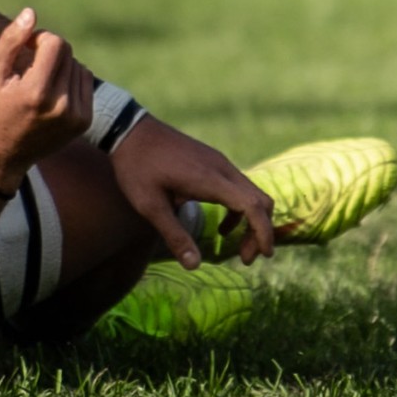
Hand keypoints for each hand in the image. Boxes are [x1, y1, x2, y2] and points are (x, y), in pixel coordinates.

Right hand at [0, 8, 93, 191]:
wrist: (2, 156)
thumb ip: (11, 43)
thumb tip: (31, 13)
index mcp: (36, 93)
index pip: (56, 44)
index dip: (40, 39)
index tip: (26, 48)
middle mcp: (60, 106)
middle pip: (68, 54)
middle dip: (49, 54)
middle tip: (29, 69)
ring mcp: (75, 116)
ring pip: (78, 66)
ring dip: (60, 67)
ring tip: (38, 84)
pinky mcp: (84, 121)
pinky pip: (85, 82)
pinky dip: (70, 81)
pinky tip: (51, 94)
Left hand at [108, 116, 276, 269]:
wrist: (132, 131)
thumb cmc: (137, 169)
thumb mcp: (150, 207)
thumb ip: (175, 235)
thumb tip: (194, 266)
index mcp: (211, 180)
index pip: (252, 206)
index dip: (263, 231)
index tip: (264, 255)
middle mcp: (223, 169)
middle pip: (260, 200)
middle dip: (260, 231)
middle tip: (246, 258)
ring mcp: (221, 163)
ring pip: (252, 193)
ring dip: (250, 221)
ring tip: (234, 245)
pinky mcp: (215, 162)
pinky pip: (239, 187)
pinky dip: (240, 209)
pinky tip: (221, 226)